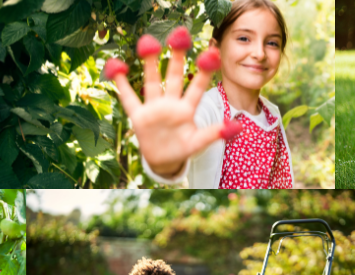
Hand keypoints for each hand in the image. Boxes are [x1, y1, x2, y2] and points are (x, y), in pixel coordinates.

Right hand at [107, 27, 234, 178]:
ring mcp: (154, 108)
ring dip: (149, 63)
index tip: (212, 52)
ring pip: (152, 81)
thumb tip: (238, 127)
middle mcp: (171, 103)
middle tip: (180, 33)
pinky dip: (121, 83)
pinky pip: (128, 98)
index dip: (204, 71)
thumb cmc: (183, 147)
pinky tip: (116, 66)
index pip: (197, 87)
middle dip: (177, 56)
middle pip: (174, 76)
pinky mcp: (138, 116)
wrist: (163, 160)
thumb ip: (214, 134)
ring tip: (147, 41)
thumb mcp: (198, 142)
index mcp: (187, 109)